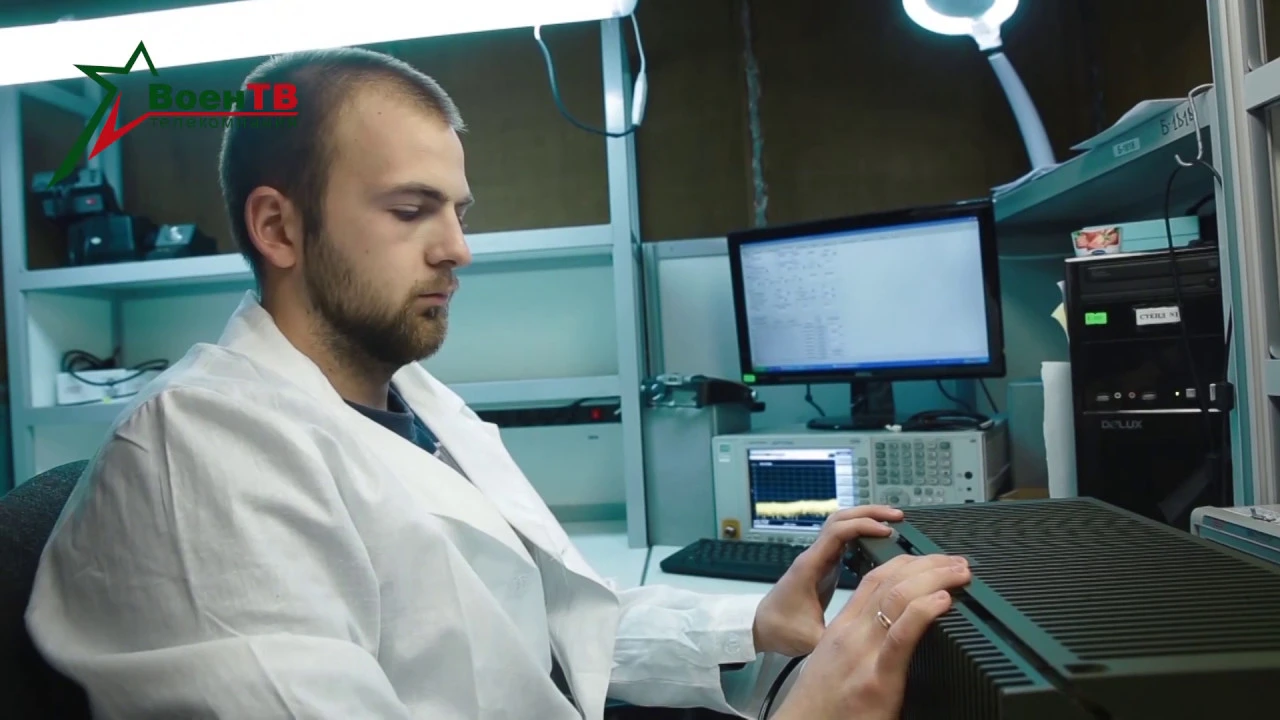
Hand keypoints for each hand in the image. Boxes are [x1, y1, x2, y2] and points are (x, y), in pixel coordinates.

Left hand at [752, 505, 902, 656]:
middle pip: (840, 520)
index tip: (887, 531)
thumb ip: (837, 640)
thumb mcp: (809, 639)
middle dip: (868, 513)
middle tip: (897, 516)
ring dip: (864, 519)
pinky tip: (878, 540)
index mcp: (810, 566)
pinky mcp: (823, 566)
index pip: (837, 532)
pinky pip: (842, 540)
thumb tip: (867, 645)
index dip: (863, 526)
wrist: (759, 627)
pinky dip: (860, 533)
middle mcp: (814, 556)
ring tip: (891, 522)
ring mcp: (818, 559)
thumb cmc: (780, 629)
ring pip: (841, 526)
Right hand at [770, 553, 971, 719]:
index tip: (932, 559)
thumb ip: (862, 642)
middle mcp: (852, 633)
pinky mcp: (878, 679)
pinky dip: (925, 611)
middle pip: (890, 580)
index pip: (875, 578)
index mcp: (844, 627)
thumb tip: (892, 631)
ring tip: (959, 573)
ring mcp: (864, 653)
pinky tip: (943, 600)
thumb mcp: (835, 661)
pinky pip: (903, 635)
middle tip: (956, 561)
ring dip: (934, 578)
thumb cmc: (822, 704)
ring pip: (898, 597)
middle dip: (928, 564)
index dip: (907, 562)